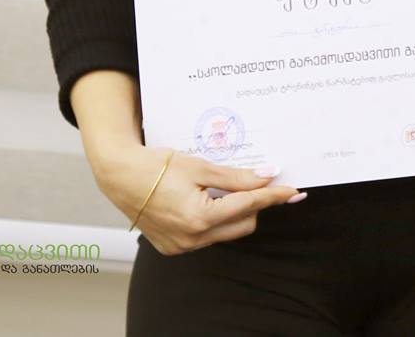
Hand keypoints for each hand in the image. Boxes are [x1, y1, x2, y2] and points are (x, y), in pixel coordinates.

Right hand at [92, 146, 301, 255]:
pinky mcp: (173, 248)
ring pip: (226, 232)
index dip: (273, 195)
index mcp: (199, 218)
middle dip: (254, 204)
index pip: (249, 205)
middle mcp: (191, 239)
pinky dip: (214, 220)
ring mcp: (181, 247)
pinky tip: (206, 201)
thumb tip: (268, 177)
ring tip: (223, 189)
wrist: (120, 177)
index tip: (294, 190)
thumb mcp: (201, 166)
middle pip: (243, 224)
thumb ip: (237, 177)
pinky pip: (207, 237)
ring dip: (234, 213)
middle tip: (256, 183)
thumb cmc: (157, 166)